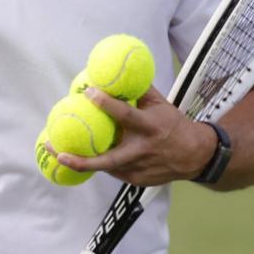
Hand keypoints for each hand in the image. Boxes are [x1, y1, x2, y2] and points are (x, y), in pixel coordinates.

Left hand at [59, 86, 212, 185]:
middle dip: (80, 159)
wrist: (196, 156)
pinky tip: (81, 156)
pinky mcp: (136, 180)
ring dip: (81, 161)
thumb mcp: (160, 104)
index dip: (105, 103)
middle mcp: (142, 150)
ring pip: (105, 166)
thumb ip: (139, 90)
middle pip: (107, 159)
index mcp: (149, 127)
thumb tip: (118, 72)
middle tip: (56, 150)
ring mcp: (138, 169)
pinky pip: (113, 170)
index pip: (124, 114)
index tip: (88, 92)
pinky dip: (99, 163)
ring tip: (57, 152)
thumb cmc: (174, 125)